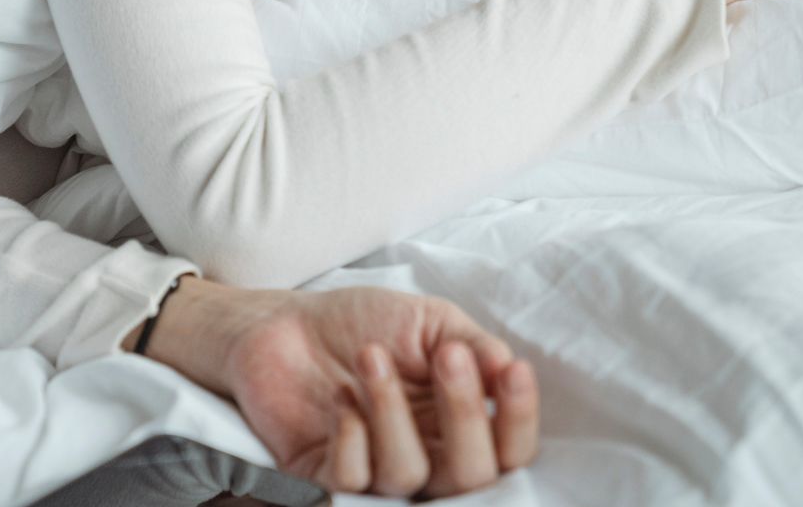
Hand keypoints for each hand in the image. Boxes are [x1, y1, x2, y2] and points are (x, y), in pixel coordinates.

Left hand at [131, 277, 538, 498]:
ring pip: (408, 475)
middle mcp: (425, 456)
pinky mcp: (325, 476)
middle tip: (446, 356)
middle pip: (470, 476)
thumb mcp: (430, 321)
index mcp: (458, 424)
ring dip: (392, 410)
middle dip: (465, 414)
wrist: (284, 322)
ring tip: (371, 356)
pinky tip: (341, 397)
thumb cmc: (362, 323)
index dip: (518, 419)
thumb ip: (475, 346)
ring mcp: (376, 471)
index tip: (511, 370)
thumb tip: (508, 369)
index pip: (508, 449)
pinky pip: (352, 481)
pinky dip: (350, 437)